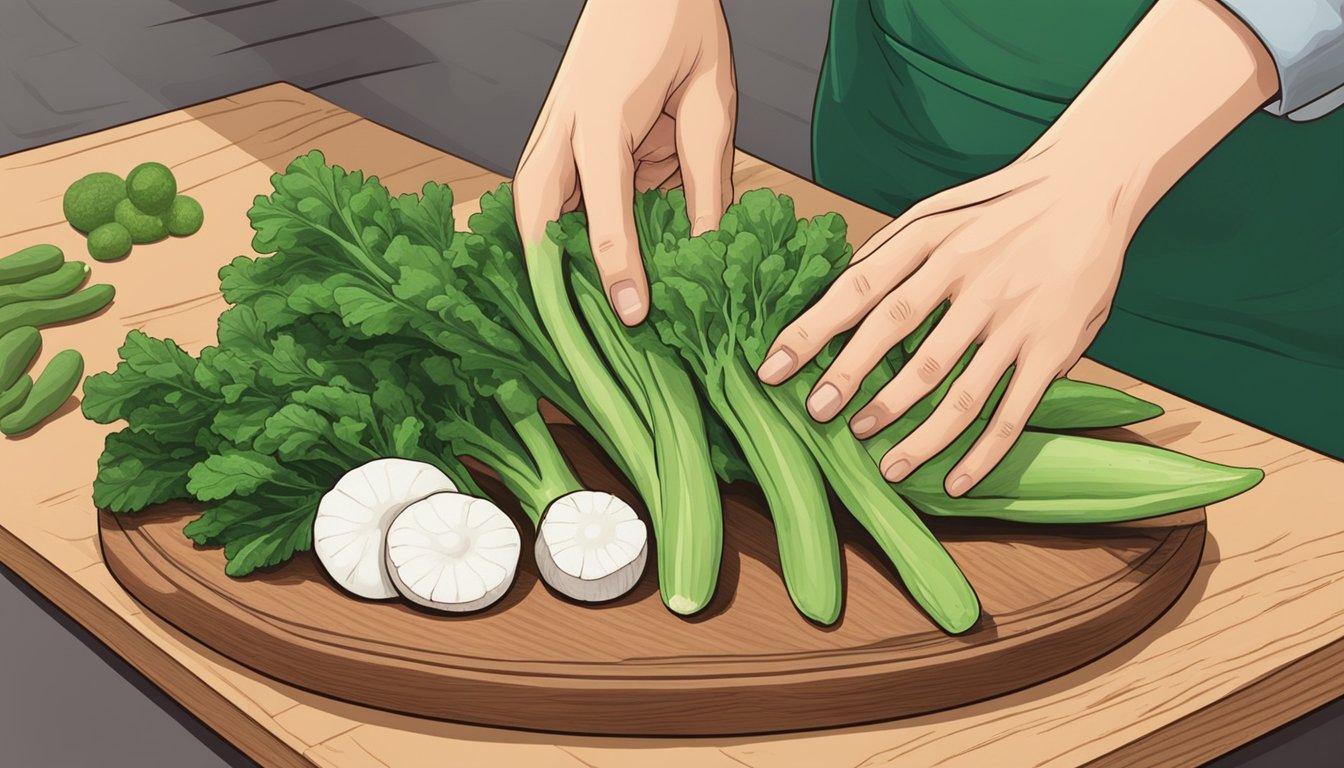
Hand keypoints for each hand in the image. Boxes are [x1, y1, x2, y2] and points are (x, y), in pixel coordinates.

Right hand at [514, 0, 736, 324]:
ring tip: (571, 302)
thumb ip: (706, 178)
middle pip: (535, 213)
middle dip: (547, 271)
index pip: (606, 211)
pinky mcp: (559, 126)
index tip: (633, 314)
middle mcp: (565, 124)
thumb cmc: (682, 24)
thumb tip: (704, 247)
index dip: (619, 268)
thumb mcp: (711, 102)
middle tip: (571, 327)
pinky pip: (549, 187)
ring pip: (531, 202)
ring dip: (546, 251)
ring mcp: (554, 123)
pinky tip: (579, 256)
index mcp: (604, 116)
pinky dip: (558, 224)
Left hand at [757, 0, 1276, 495]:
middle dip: (852, 380)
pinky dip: (983, 453)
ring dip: (916, 434)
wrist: (1088, 187)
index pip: (857, 289)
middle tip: (817, 415)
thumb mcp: (935, 214)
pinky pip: (1013, 411)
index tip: (771, 369)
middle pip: (899, 337)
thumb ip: (886, 256)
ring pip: (956, 389)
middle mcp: (968, 276)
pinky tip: (956, 482)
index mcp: (930, 241)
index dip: (810, 330)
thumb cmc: (996, 208)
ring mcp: (1012, 315)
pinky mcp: (1053, 346)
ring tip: (885, 466)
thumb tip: (828, 301)